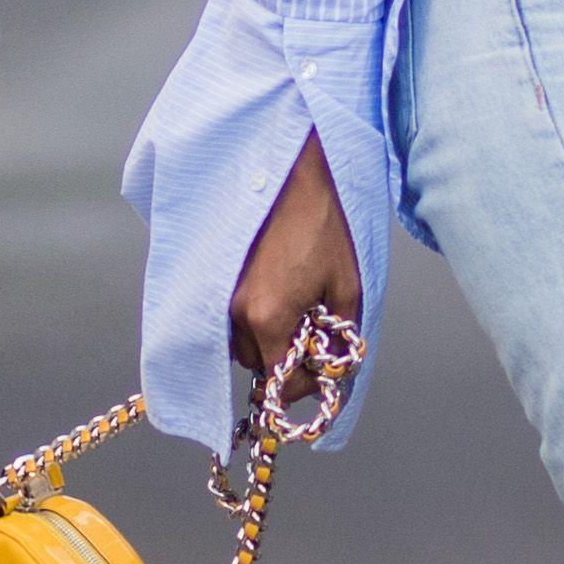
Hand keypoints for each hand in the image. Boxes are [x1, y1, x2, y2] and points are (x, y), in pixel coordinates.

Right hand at [234, 137, 361, 375]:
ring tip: (295, 312)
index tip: (322, 371)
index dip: (304, 384)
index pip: (278, 381)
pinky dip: (251, 322)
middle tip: (313, 337)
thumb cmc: (319, 225)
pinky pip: (230, 321)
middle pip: (257, 365)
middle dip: (286, 360)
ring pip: (241, 344)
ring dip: (267, 341)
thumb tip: (336, 362)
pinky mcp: (218, 281)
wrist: (287, 179)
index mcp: (269, 318)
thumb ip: (340, 333)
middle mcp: (237, 314)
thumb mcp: (346, 284)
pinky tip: (276, 297)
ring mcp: (222, 297)